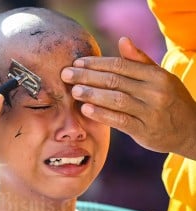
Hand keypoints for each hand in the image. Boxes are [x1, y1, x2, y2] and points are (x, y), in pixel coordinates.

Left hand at [61, 37, 195, 158]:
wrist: (190, 129)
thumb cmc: (170, 99)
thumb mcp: (160, 76)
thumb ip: (140, 60)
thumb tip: (122, 40)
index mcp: (156, 75)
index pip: (120, 65)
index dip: (96, 63)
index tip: (77, 62)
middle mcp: (154, 91)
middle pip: (114, 80)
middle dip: (87, 76)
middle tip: (66, 74)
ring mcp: (150, 112)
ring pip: (116, 99)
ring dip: (92, 94)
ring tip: (73, 90)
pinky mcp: (145, 131)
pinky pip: (120, 121)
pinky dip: (102, 114)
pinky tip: (86, 109)